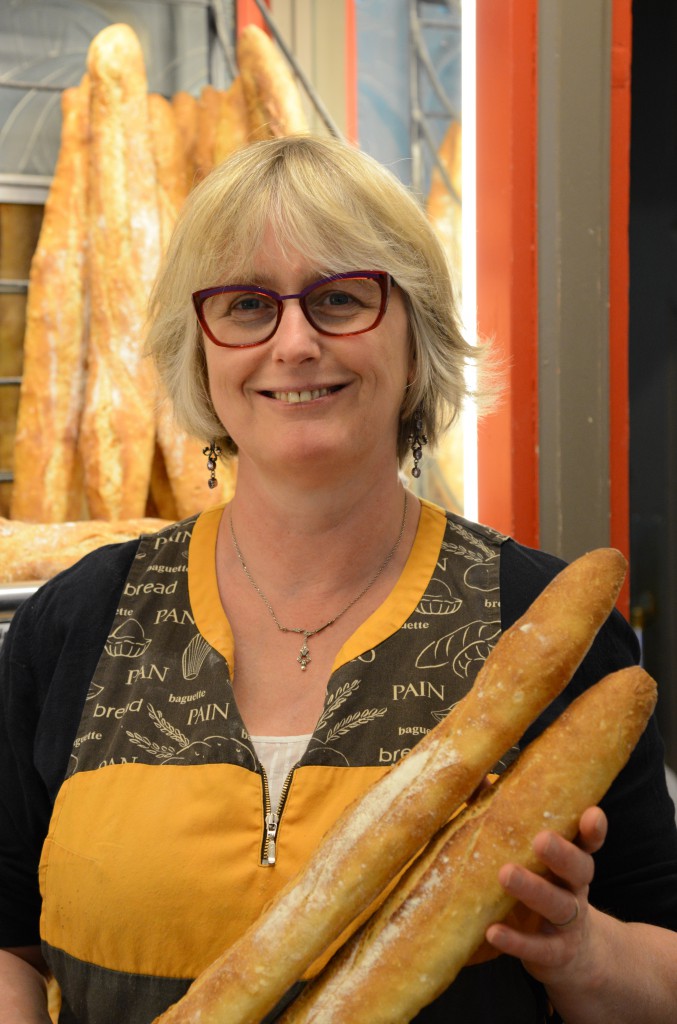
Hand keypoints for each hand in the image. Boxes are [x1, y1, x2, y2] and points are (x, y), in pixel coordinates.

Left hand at [485, 806, 606, 987]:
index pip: (587, 841)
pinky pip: (536, 947)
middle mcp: (575, 889)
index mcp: (572, 862)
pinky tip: (493, 931)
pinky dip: (515, 940)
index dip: (592, 829)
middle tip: (541, 839)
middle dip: (561, 854)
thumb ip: (514, 825)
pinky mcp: (554, 953)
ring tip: (506, 875)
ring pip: (557, 905)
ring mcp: (568, 923)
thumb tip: (482, 781)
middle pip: (578, 869)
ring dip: (533, 890)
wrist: (573, 958)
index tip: (592, 813)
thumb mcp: (535, 862)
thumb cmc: (545, 891)